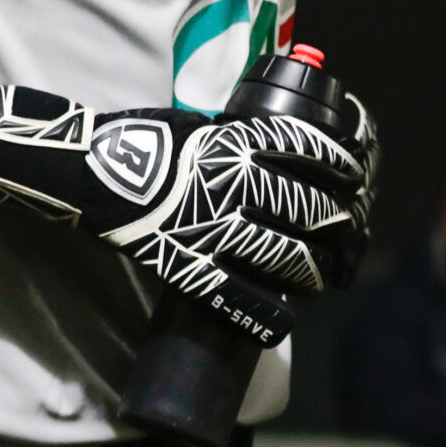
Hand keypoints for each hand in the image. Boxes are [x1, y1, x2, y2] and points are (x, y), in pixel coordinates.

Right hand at [0, 85, 371, 346]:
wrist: (89, 171)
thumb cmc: (140, 141)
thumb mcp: (198, 125)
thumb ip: (237, 139)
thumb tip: (275, 146)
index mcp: (239, 145)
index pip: (311, 152)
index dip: (343, 168)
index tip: (356, 177)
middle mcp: (235, 186)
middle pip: (308, 208)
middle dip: (341, 223)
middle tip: (353, 232)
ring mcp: (213, 229)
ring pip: (284, 254)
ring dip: (316, 268)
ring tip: (331, 275)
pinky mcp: (189, 266)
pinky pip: (238, 298)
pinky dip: (268, 315)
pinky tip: (287, 320)